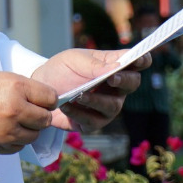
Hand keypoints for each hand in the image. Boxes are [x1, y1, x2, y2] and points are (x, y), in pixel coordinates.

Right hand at [0, 71, 59, 155]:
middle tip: (24, 111)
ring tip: (9, 120)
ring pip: (33, 136)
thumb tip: (48, 103)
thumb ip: (26, 90)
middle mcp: (14, 111)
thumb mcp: (1, 78)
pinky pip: (17, 147)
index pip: (51, 98)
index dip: (46, 99)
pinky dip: (13, 140)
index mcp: (16, 88)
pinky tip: (0, 130)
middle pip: (45, 120)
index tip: (38, 100)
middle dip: (38, 116)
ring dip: (26, 130)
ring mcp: (6, 132)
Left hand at [30, 48, 148, 133]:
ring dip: (96, 100)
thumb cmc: (61, 70)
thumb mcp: (73, 60)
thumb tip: (115, 68)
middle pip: (132, 83)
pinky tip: (66, 107)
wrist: (40, 88)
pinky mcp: (92, 123)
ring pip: (113, 106)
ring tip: (79, 95)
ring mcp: (106, 107)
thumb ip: (93, 64)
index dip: (142, 60)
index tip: (140, 59)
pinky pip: (92, 121)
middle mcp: (115, 88)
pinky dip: (78, 114)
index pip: (136, 63)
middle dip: (123, 80)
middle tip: (110, 78)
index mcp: (113, 67)